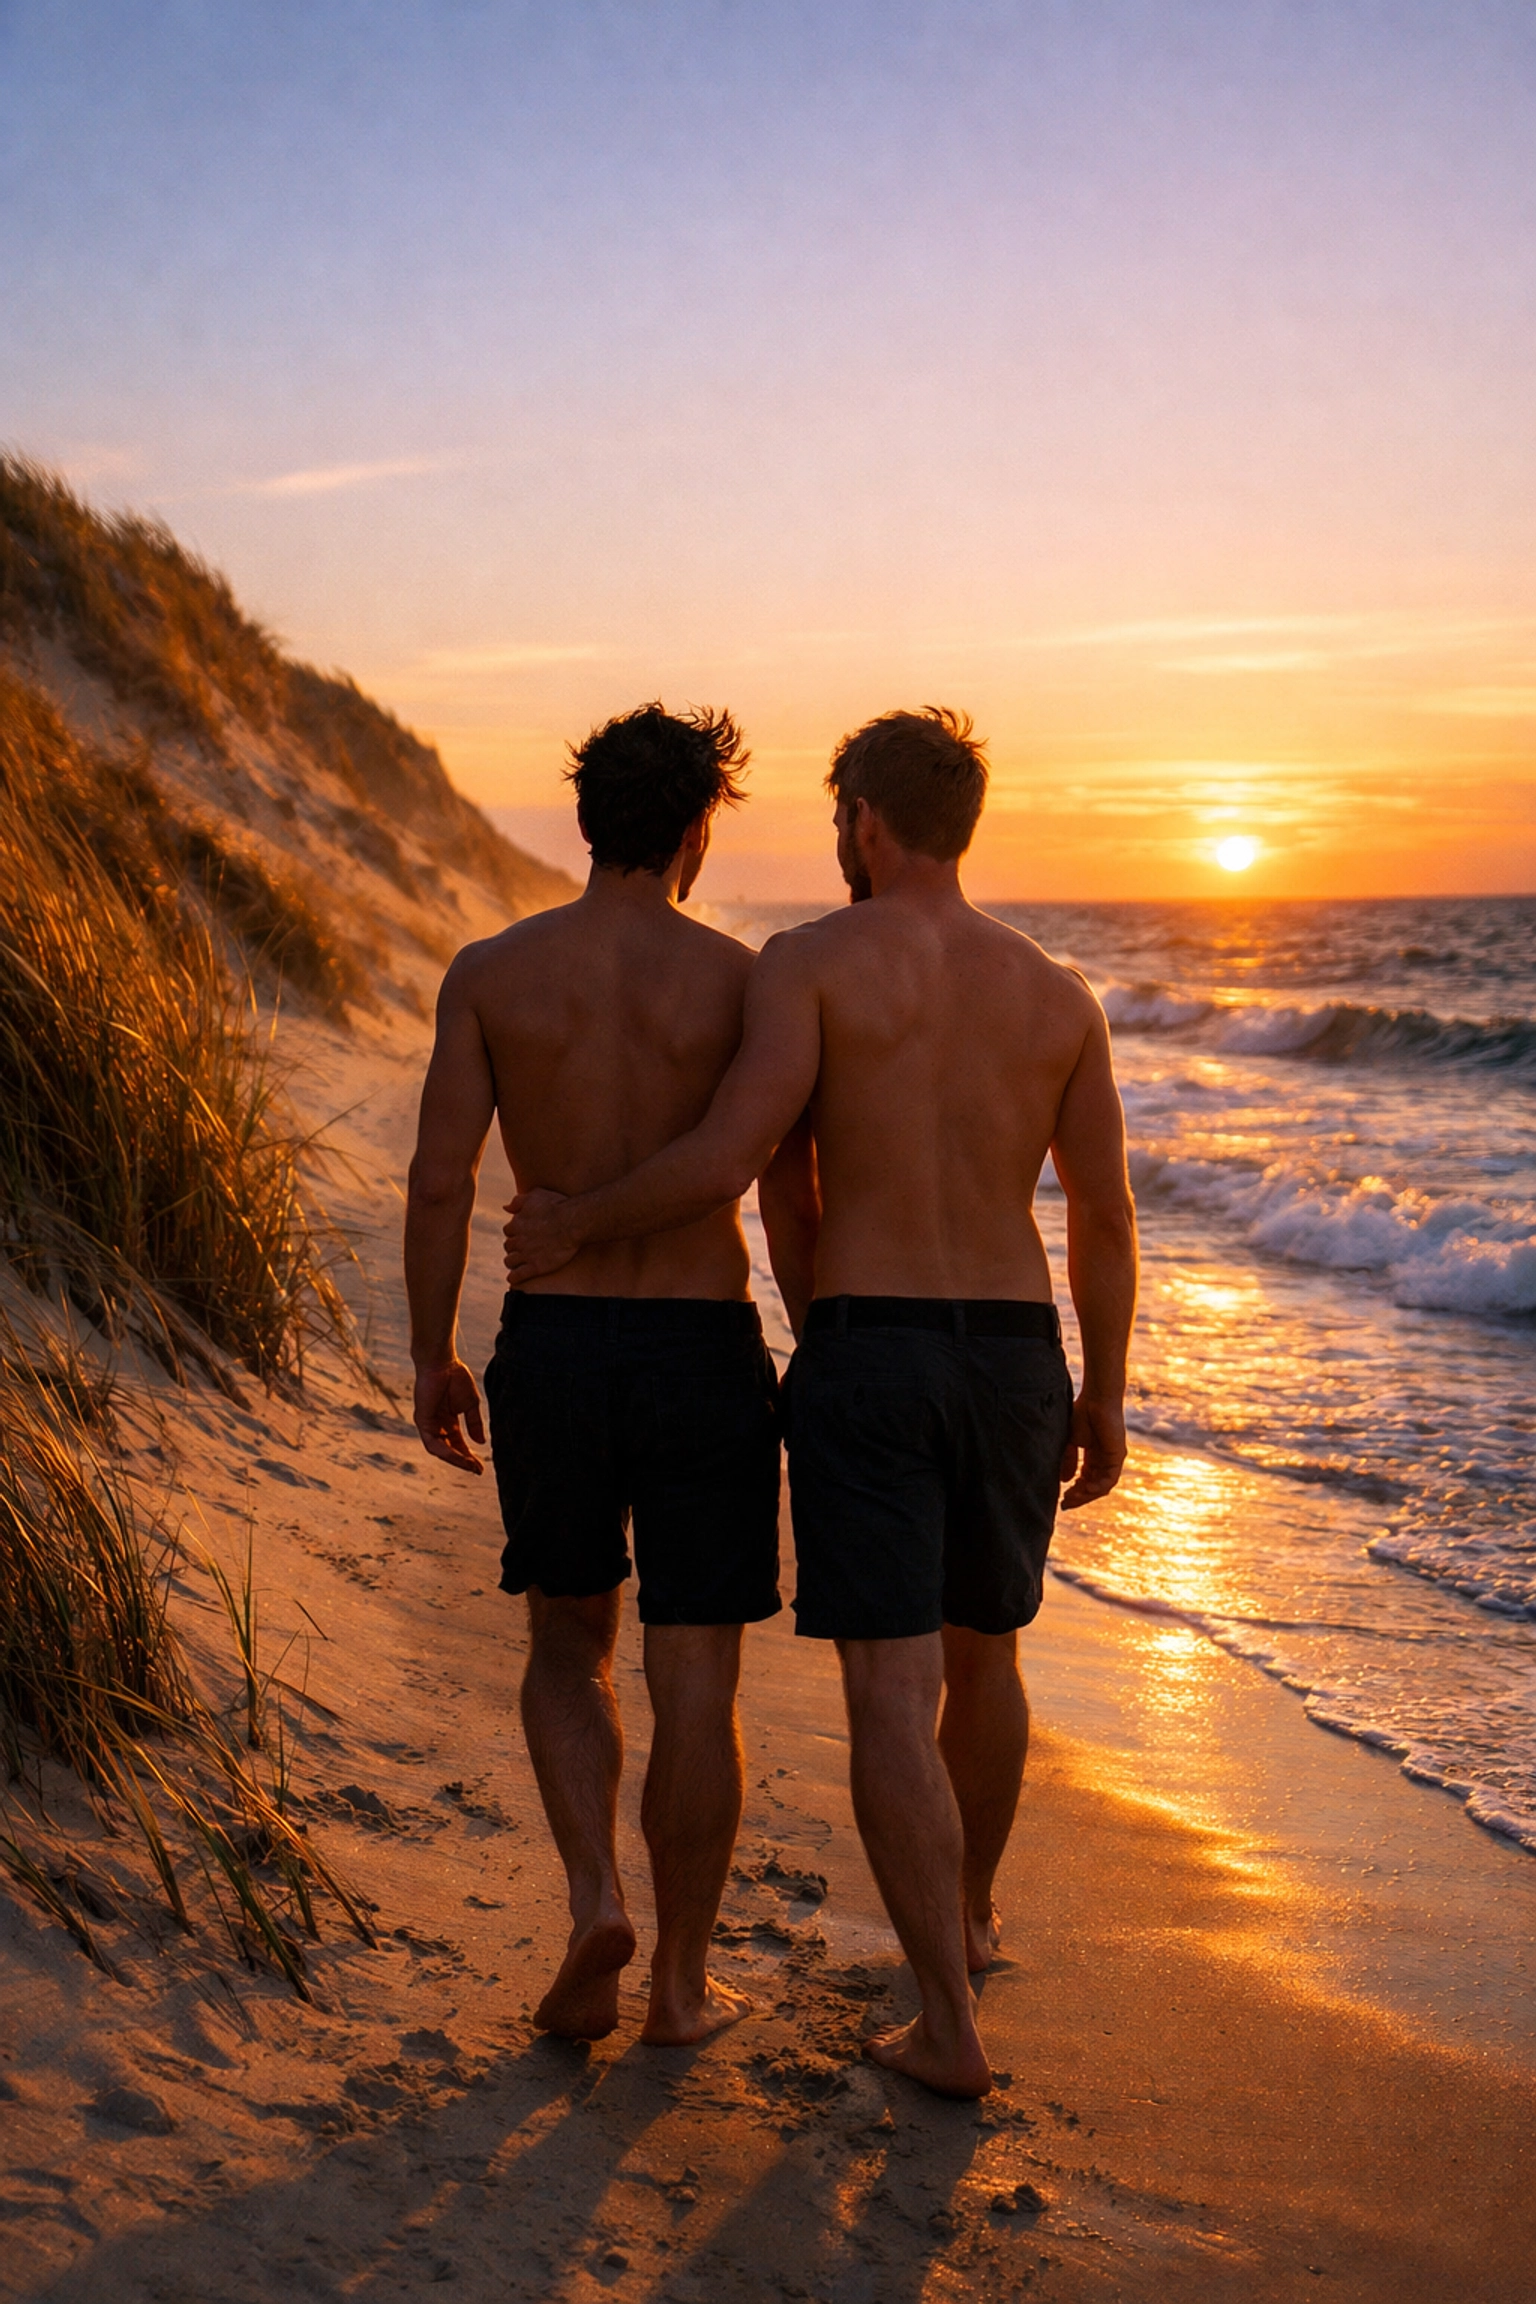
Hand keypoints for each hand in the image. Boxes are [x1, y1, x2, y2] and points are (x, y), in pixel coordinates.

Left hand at [413, 1359, 485, 1474]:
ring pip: (440, 1450)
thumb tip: (481, 1442)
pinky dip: (446, 1451)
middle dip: (463, 1461)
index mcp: (449, 1422)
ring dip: (455, 1459)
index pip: (458, 1444)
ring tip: (470, 1466)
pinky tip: (459, 1456)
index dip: (469, 1456)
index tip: (481, 1467)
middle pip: (450, 1450)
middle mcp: (438, 1425)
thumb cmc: (456, 1378)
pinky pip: (433, 1443)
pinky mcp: (422, 1421)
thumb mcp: (470, 1404)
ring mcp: (428, 1424)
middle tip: (477, 1470)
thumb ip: (474, 1423)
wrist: (443, 1363)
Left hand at [502, 1188, 581, 1283]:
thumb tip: (505, 1207)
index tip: (524, 1234)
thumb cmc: (557, 1206)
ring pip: (509, 1261)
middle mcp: (518, 1240)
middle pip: (508, 1246)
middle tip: (524, 1248)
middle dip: (515, 1247)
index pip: (508, 1230)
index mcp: (516, 1223)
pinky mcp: (535, 1267)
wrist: (573, 1222)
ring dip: (513, 1262)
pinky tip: (515, 1277)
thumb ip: (518, 1201)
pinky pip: (516, 1276)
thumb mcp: (536, 1195)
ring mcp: (526, 1254)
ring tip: (520, 1263)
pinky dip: (513, 1277)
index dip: (516, 1232)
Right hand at [1059, 1393, 1125, 1509]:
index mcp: (1094, 1457)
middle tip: (1065, 1503)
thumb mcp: (1071, 1442)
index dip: (1074, 1492)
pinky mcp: (1118, 1456)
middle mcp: (1104, 1461)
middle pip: (1093, 1487)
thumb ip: (1069, 1461)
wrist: (1096, 1398)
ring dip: (1087, 1495)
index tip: (1061, 1499)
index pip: (1085, 1481)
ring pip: (1102, 1486)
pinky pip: (1110, 1479)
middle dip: (1079, 1497)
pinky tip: (1086, 1489)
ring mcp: (1112, 1460)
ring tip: (1072, 1498)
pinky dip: (1098, 1486)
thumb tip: (1065, 1481)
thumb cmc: (1082, 1414)